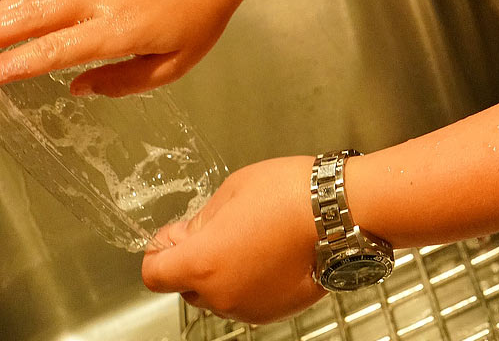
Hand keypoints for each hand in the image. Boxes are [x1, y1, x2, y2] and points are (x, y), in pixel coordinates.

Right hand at [0, 0, 253, 94]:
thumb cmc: (200, 13)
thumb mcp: (174, 65)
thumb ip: (124, 82)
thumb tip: (79, 88)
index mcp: (121, 29)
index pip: (58, 49)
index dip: (22, 64)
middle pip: (37, 16)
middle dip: (1, 33)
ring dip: (8, 10)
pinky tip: (16, 1)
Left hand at [142, 156, 321, 323]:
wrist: (341, 211)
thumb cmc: (289, 193)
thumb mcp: (233, 189)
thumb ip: (202, 219)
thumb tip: (186, 235)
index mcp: (203, 262)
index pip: (154, 273)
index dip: (159, 251)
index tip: (173, 234)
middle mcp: (221, 295)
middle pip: (186, 286)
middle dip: (194, 260)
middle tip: (219, 227)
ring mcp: (247, 308)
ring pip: (218, 294)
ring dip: (223, 272)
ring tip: (253, 236)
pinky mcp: (273, 312)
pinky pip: (246, 299)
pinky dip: (250, 281)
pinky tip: (271, 253)